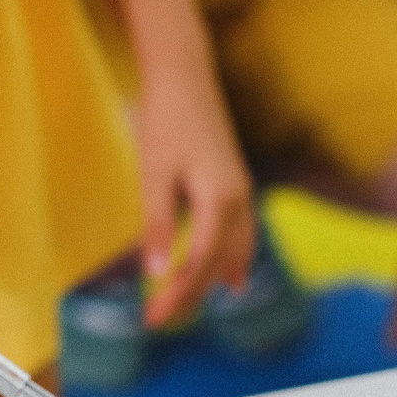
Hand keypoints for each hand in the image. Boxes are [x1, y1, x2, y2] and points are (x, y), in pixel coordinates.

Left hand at [133, 74, 254, 328]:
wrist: (185, 76)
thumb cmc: (166, 120)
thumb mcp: (155, 173)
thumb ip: (159, 224)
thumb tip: (156, 273)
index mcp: (220, 199)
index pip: (202, 262)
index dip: (179, 294)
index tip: (153, 319)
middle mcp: (239, 198)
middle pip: (220, 262)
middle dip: (191, 294)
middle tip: (162, 321)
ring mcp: (242, 190)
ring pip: (236, 249)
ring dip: (215, 280)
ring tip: (195, 306)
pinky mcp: (236, 182)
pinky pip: (243, 233)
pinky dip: (234, 258)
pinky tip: (229, 272)